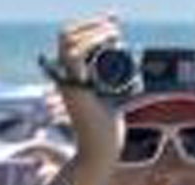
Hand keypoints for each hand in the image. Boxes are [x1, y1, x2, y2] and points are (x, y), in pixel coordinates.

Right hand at [47, 15, 124, 174]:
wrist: (100, 152)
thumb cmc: (106, 130)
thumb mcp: (113, 98)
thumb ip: (115, 85)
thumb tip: (130, 71)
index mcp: (70, 74)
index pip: (71, 39)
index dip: (90, 26)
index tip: (113, 22)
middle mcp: (64, 75)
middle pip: (68, 35)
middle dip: (92, 24)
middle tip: (116, 25)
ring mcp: (67, 81)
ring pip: (69, 42)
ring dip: (93, 32)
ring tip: (116, 34)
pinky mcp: (74, 88)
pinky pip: (74, 57)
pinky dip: (90, 44)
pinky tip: (110, 42)